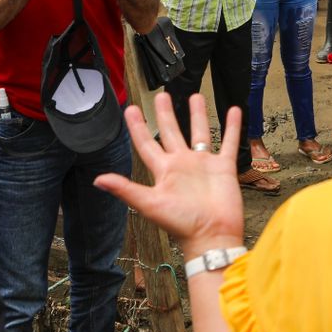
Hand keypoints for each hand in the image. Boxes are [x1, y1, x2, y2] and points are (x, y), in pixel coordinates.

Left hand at [94, 93, 245, 258]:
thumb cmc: (181, 224)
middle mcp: (182, 164)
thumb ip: (126, 189)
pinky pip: (228, 142)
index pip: (147, 144)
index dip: (138, 127)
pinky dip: (232, 127)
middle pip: (171, 132)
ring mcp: (203, 165)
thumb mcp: (150, 205)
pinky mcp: (224, 168)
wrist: (212, 235)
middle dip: (165, 114)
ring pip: (199, 133)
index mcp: (163, 172)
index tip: (130, 110)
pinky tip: (233, 111)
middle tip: (162, 95)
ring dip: (197, 115)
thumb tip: (98, 179)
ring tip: (195, 96)